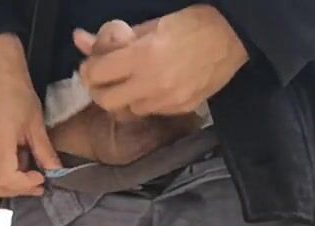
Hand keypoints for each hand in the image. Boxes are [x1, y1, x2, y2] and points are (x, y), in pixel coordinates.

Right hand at [0, 34, 61, 198]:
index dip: (24, 185)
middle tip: (36, 179)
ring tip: (24, 161)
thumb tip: (55, 173)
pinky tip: (10, 154)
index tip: (41, 178)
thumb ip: (45, 152)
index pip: (5, 180)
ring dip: (8, 179)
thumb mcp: (36, 122)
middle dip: (17, 188)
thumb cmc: (16, 91)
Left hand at [77, 5, 247, 117]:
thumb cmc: (193, 24)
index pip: (96, 75)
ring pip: (128, 109)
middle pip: (106, 101)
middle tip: (105, 77)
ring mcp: (167, 101)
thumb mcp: (150, 25)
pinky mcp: (180, 109)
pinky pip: (150, 111)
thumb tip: (80, 40)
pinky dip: (144, 101)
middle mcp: (152, 85)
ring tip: (132, 80)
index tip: (94, 63)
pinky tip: (152, 86)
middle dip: (100, 89)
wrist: (234, 38)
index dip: (89, 69)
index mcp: (142, 57)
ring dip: (123, 97)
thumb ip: (113, 38)